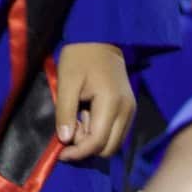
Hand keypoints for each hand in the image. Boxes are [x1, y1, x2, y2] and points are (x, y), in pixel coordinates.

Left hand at [55, 41, 134, 160]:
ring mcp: (130, 110)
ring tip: (78, 120)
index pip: (97, 142)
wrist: (100, 38)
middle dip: (86, 148)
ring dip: (93, 141)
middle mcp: (126, 110)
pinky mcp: (129, 108)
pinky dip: (100, 132)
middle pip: (108, 149)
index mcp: (112, 103)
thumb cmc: (80, 57)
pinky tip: (87, 116)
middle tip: (69, 131)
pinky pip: (116, 132)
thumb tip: (65, 140)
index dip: (78, 153)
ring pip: (113, 143)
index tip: (61, 153)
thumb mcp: (67, 81)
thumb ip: (65, 112)